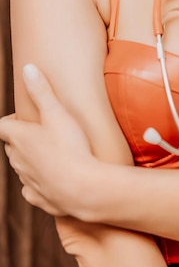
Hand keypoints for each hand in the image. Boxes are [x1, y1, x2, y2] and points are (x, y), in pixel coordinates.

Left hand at [0, 64, 96, 216]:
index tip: (20, 117)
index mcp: (20, 138)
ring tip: (48, 153)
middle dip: (19, 139)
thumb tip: (27, 68)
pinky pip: (31, 189)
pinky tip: (51, 179)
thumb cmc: (70, 147)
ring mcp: (28, 180)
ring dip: (29, 160)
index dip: (8, 120)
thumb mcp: (58, 113)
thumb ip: (42, 91)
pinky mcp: (39, 198)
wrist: (83, 188)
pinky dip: (38, 183)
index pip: (2, 127)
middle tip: (38, 132)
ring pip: (21, 167)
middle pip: (11, 147)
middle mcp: (19, 160)